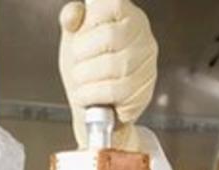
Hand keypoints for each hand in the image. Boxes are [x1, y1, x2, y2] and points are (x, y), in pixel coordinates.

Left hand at [58, 0, 157, 149]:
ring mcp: (146, 67)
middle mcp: (144, 39)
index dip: (93, 17)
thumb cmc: (87, 70)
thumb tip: (72, 15)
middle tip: (79, 61)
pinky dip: (89, 94)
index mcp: (130, 18)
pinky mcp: (142, 94)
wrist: (93, 110)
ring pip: (109, 65)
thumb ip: (72, 20)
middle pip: (108, 36)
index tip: (85, 32)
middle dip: (82, 52)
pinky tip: (87, 94)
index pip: (113, 4)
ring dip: (84, 76)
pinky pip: (110, 90)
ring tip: (83, 80)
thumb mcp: (75, 38)